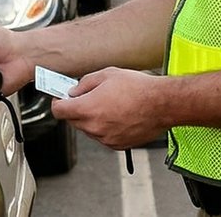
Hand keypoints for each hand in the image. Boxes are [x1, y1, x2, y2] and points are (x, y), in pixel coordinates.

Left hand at [50, 68, 171, 149]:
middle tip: (88, 97)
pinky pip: (103, 136)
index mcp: (88, 108)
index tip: (61, 98)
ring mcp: (106, 138)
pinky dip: (105, 128)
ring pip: (88, 129)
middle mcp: (94, 127)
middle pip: (73, 121)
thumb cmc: (139, 88)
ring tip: (109, 105)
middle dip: (76, 109)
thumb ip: (85, 84)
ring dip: (91, 119)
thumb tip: (74, 91)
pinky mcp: (117, 144)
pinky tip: (118, 115)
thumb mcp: (107, 75)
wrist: (162, 104)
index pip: (59, 111)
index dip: (58, 102)